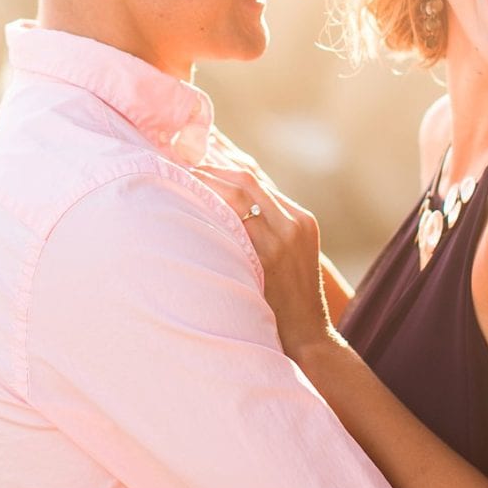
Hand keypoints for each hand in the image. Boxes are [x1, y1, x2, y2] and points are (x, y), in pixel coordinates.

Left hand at [193, 160, 334, 356]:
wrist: (309, 335)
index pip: (258, 178)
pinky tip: (189, 204)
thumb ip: (269, 228)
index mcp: (301, 218)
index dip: (226, 161)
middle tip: (181, 158)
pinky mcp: (268, 257)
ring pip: (239, 194)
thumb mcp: (290, 255)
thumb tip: (227, 206)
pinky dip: (212, 211)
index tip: (199, 153)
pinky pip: (234, 224)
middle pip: (248, 178)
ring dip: (207, 183)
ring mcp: (282, 238)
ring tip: (179, 176)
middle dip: (212, 165)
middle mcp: (294, 222)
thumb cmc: (290, 299)